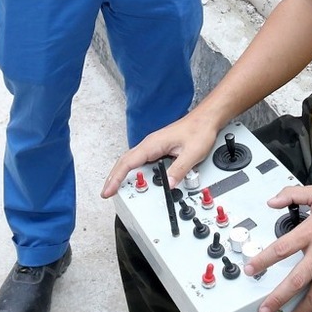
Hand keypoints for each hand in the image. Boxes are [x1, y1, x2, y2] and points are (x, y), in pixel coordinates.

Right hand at [100, 111, 221, 198]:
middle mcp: (150, 144)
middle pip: (124, 161)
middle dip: (113, 177)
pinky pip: (139, 160)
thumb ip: (179, 170)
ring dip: (121, 173)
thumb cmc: (198, 130)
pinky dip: (131, 170)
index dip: (116, 178)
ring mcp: (153, 146)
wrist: (205, 120)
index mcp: (153, 144)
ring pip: (131, 160)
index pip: (128, 163)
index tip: (108, 189)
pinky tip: (133, 177)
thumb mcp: (192, 153)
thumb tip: (168, 185)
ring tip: (115, 187)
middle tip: (106, 192)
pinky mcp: (157, 148)